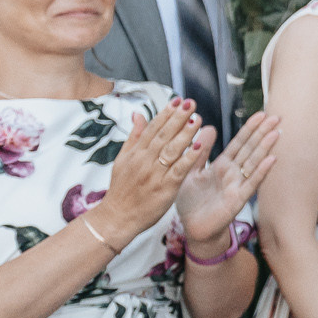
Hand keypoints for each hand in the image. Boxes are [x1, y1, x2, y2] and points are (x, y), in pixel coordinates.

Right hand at [95, 101, 209, 239]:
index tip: (178, 100)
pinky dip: (189, 158)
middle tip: (191, 103)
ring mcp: (155, 174)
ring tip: (197, 119)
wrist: (117, 218)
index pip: (153, 129)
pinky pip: (179, 170)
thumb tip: (138, 113)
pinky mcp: (165, 188)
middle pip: (163, 136)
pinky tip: (200, 146)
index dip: (166, 113)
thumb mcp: (123, 160)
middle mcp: (144, 161)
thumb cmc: (122, 188)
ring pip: (171, 150)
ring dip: (185, 134)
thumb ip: (134, 137)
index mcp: (135, 153)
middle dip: (178, 118)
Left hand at [176, 113, 279, 252]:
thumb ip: (199, 152)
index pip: (239, 143)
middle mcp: (232, 173)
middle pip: (250, 149)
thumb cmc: (191, 203)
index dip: (250, 129)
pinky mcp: (237, 200)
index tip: (261, 114)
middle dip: (262, 133)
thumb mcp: (189, 171)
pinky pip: (251, 183)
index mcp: (221, 166)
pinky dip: (261, 171)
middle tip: (277, 116)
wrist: (192, 228)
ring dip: (265, 148)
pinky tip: (272, 159)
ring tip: (276, 133)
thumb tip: (207, 127)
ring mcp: (237, 185)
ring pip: (253, 163)